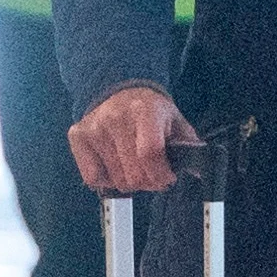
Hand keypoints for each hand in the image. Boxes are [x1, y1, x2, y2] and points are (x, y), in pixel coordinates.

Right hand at [68, 82, 191, 195]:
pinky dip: (107, 180)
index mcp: (146, 110)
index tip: (168, 178)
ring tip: (135, 166)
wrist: (121, 94)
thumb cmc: (154, 114)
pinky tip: (115, 166)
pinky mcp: (77, 136)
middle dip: (149, 182)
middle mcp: (115, 117)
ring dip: (130, 182)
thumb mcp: (177, 123)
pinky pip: (93, 178)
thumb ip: (190, 147)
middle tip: (153, 173)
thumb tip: (199, 172)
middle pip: (134, 173)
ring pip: (116, 180)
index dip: (161, 174)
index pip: (150, 153)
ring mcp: (94, 127)